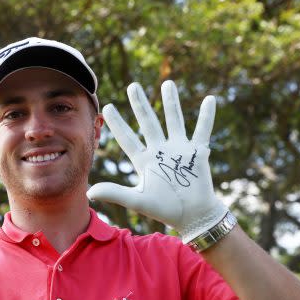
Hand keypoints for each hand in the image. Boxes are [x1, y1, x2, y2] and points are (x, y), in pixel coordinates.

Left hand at [87, 81, 227, 241]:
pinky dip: (206, 116)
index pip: (127, 138)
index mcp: (144, 160)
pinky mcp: (197, 152)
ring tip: (168, 83)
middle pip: (148, 123)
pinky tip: (209, 100)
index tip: (106, 107)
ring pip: (173, 120)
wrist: (192, 216)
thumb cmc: (164, 209)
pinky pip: (202, 130)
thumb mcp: (138, 200)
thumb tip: (89, 192)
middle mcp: (160, 150)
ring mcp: (179, 149)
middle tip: (133, 86)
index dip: (117, 124)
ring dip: (171, 103)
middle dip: (140, 105)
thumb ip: (115, 193)